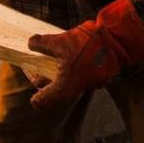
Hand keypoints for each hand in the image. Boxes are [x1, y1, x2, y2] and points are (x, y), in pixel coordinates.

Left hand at [25, 0, 143, 109]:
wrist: (116, 43)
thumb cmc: (86, 46)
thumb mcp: (59, 41)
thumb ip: (42, 43)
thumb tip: (30, 43)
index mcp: (62, 87)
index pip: (40, 100)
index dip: (32, 92)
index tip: (28, 75)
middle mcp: (73, 91)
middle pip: (51, 90)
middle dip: (41, 76)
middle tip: (33, 62)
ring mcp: (84, 85)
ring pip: (63, 84)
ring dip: (55, 73)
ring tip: (49, 56)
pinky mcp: (92, 79)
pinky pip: (74, 78)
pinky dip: (67, 70)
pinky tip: (65, 56)